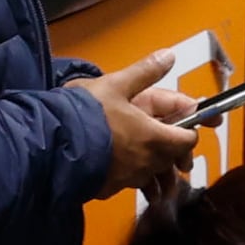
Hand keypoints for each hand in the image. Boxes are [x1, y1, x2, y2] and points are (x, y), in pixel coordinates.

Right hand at [83, 41, 202, 195]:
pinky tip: (123, 172)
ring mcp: (129, 178)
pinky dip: (131, 179)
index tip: (187, 125)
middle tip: (174, 146)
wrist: (53, 145)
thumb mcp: (116, 85)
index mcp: (155, 137)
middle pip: (173, 161)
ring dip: (157, 174)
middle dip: (175, 154)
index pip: (188, 140)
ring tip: (157, 173)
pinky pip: (129, 184)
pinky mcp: (109, 188)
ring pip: (153, 178)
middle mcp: (146, 162)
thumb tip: (168, 56)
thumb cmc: (86, 115)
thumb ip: (145, 72)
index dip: (191, 130)